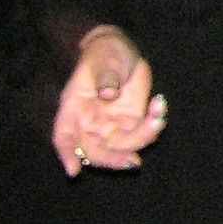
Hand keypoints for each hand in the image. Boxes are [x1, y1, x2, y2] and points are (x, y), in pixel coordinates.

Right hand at [52, 26, 166, 176]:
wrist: (122, 51)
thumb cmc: (104, 56)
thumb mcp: (103, 62)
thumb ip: (105, 78)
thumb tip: (108, 94)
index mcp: (73, 110)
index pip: (64, 137)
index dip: (67, 155)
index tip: (73, 172)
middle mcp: (90, 124)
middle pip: (95, 152)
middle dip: (113, 160)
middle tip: (132, 161)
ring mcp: (112, 126)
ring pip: (123, 147)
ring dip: (142, 140)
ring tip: (158, 119)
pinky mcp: (132, 123)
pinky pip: (144, 133)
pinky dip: (154, 124)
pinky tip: (159, 104)